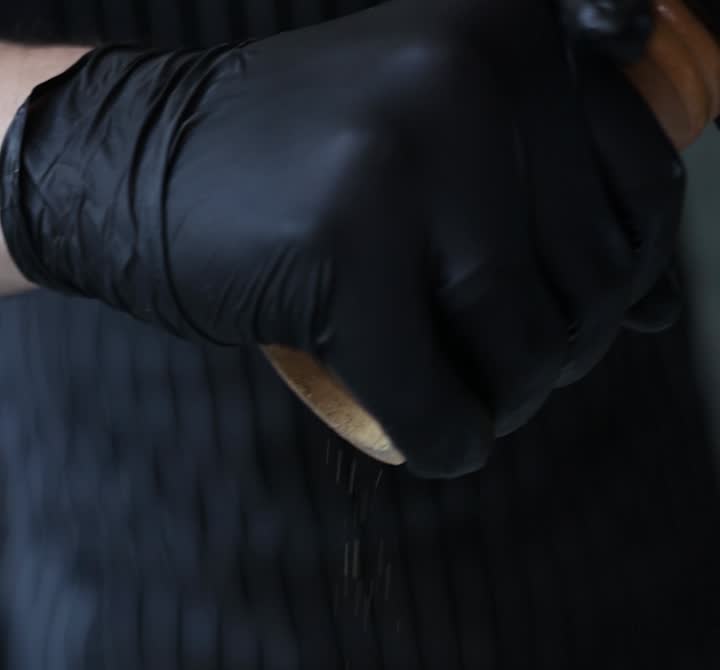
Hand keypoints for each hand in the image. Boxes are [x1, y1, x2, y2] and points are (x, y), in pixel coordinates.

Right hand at [0, 0, 683, 476]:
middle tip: (505, 380)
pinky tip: (439, 450)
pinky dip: (444, 443)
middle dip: (557, 360)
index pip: (643, 190)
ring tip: (472, 410)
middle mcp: (475, 69)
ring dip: (506, 409)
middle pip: (584, 281)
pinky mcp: (346, 242)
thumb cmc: (310, 172)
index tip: (573, 322)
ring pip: (519, 342)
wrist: (141, 169)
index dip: (625, 284)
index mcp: (515, 32)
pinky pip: (431, 392)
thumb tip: (664, 307)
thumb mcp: (447, 146)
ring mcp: (407, 152)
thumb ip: (554, 197)